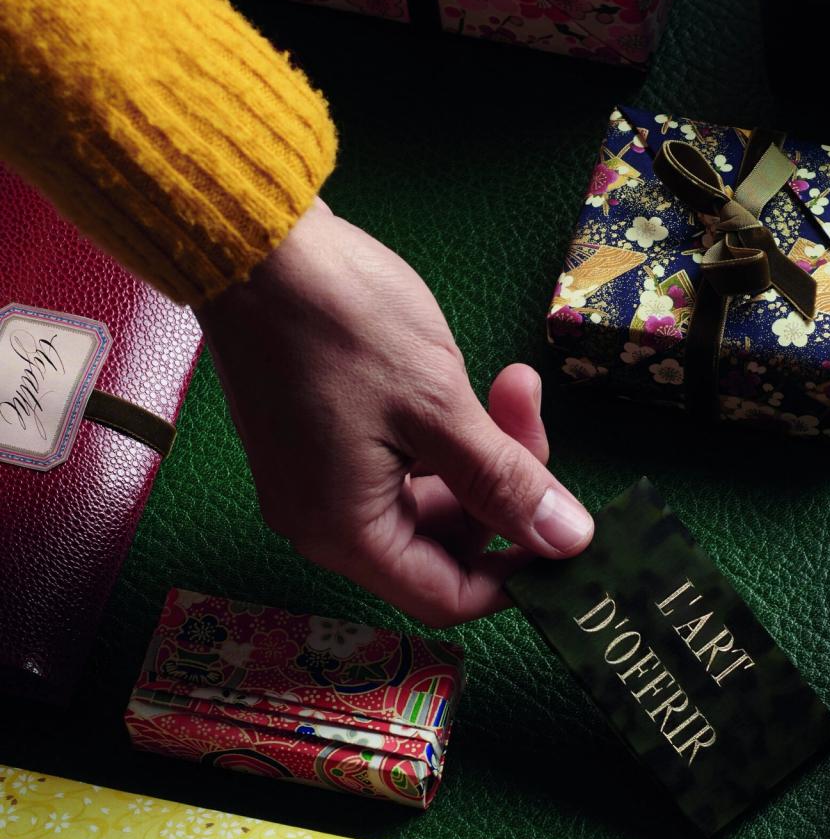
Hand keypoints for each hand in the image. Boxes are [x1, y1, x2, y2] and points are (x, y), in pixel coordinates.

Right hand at [196, 199, 593, 625]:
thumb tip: (568, 541)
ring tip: (512, 382)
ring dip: (481, 449)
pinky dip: (444, 432)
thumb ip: (504, 483)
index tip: (562, 525)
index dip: (514, 573)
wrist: (252, 241)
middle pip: (443, 544)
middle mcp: (323, 520)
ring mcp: (318, 478)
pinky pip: (403, 463)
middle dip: (502, 489)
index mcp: (344, 532)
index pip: (446, 597)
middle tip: (531, 417)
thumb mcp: (439, 407)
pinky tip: (466, 377)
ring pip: (432, 497)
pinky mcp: (323, 438)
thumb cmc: (339, 322)